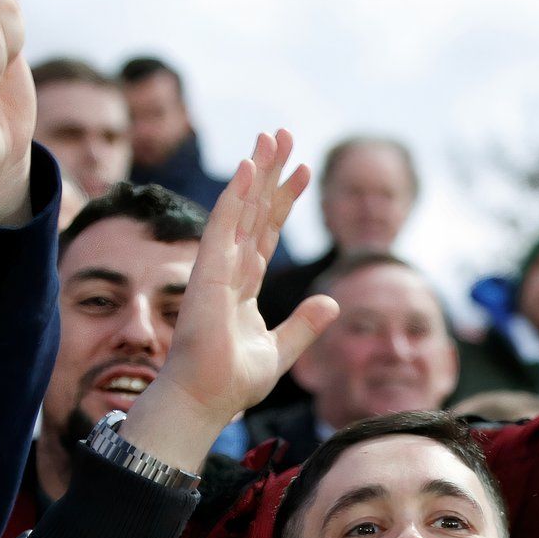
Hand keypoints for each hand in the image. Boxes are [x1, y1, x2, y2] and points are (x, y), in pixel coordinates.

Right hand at [120, 130, 338, 470]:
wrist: (205, 402)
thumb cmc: (231, 383)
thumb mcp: (281, 350)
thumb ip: (305, 325)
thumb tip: (334, 303)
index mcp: (244, 285)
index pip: (267, 231)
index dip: (285, 199)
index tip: (305, 170)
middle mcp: (229, 270)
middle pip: (254, 211)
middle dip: (271, 173)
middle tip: (285, 135)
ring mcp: (216, 270)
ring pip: (239, 210)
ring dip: (256, 172)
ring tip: (271, 137)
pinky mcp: (207, 276)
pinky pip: (222, 227)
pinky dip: (234, 197)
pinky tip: (247, 168)